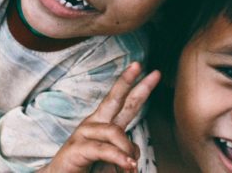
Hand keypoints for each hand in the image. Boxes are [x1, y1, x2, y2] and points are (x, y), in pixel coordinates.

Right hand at [41, 63, 159, 172]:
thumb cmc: (87, 168)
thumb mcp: (112, 160)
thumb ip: (125, 153)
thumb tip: (135, 156)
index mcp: (104, 124)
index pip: (124, 102)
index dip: (139, 87)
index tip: (155, 73)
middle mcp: (94, 123)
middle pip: (114, 98)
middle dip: (129, 82)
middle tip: (147, 69)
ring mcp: (83, 134)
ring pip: (114, 132)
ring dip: (127, 150)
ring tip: (132, 167)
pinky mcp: (76, 148)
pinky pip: (103, 149)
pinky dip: (118, 157)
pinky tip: (128, 164)